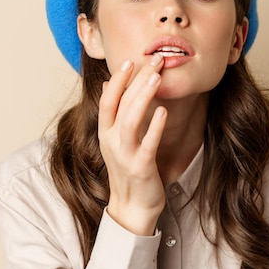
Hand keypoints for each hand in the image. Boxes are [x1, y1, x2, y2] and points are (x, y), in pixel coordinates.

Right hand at [98, 54, 166, 235]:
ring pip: (130, 120)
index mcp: (105, 133)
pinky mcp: (141, 167)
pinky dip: (154, 126)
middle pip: (121, 104)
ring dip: (142, 96)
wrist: (132, 208)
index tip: (129, 60)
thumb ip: (114, 114)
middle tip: (153, 60)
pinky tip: (163, 111)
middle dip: (137, 80)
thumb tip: (106, 85)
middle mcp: (111, 141)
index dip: (117, 79)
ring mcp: (125, 155)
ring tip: (156, 77)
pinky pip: (147, 144)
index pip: (107, 100)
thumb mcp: (115, 140)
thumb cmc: (128, 170)